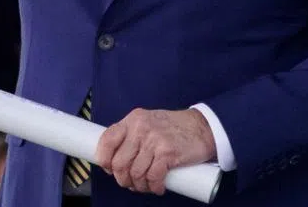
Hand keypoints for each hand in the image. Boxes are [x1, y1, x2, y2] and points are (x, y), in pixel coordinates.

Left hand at [94, 108, 215, 194]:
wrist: (202, 127)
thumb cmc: (173, 128)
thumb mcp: (147, 122)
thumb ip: (132, 135)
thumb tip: (115, 158)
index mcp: (132, 120)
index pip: (107, 140)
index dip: (105, 160)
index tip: (110, 170)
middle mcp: (140, 128)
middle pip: (120, 163)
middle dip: (123, 179)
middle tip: (130, 183)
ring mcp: (153, 140)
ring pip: (136, 173)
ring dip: (139, 186)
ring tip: (146, 186)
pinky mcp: (167, 153)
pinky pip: (153, 177)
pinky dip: (154, 187)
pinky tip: (157, 187)